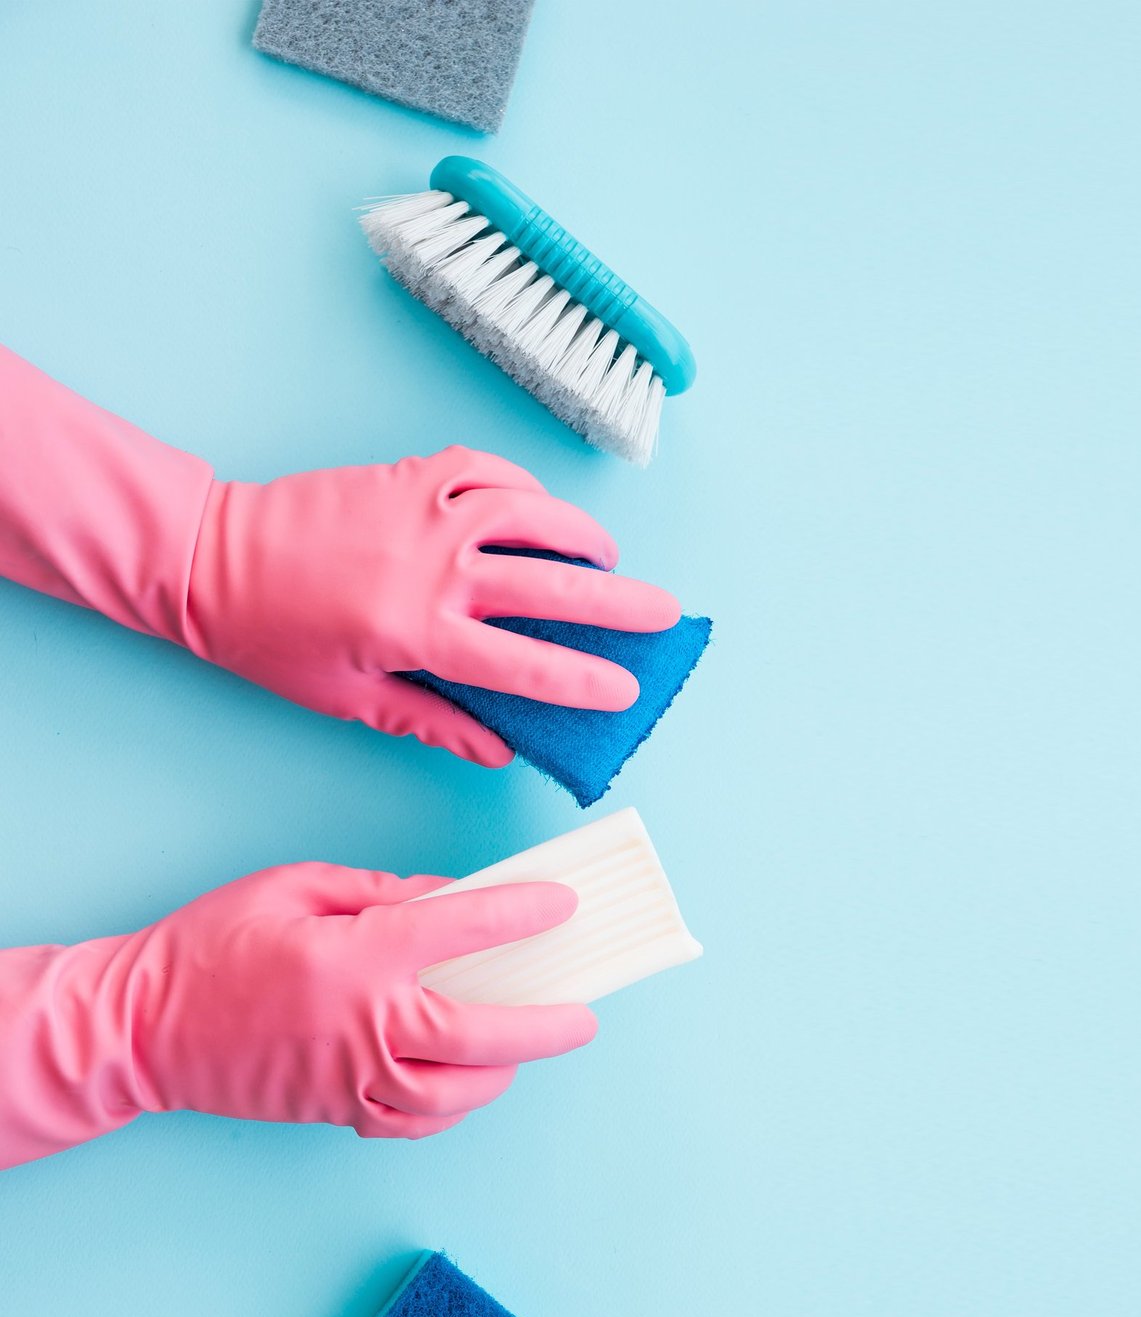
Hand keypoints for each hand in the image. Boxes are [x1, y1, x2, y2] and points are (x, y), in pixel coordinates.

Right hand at [106, 863, 597, 1138]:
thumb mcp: (292, 887)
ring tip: (524, 1049)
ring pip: (456, 1094)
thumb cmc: (207, 948)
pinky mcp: (331, 1111)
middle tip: (583, 1017)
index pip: (464, 930)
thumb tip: (450, 898)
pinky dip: (447, 1109)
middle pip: (484, 1036)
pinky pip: (410, 1123)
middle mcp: (364, 1024)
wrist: (133, 1027)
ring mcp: (350, 1077)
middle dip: (547, 1027)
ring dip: (502, 1072)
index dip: (523, 915)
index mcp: (356, 956)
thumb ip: (380, 891)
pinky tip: (462, 1084)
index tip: (563, 907)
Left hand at [185, 446, 682, 764]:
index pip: (525, 663)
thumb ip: (429, 721)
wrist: (207, 555)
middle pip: (552, 585)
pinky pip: (488, 472)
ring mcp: (424, 512)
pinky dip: (524, 488)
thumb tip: (497, 750)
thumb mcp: (345, 696)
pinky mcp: (409, 477)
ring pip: (533, 515)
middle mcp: (433, 568)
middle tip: (663, 612)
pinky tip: (538, 510)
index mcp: (417, 632)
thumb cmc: (267, 635)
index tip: (624, 689)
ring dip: (581, 536)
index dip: (584, 680)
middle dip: (619, 603)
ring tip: (605, 557)